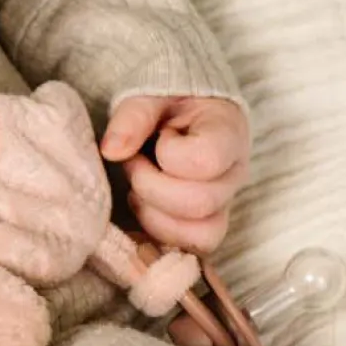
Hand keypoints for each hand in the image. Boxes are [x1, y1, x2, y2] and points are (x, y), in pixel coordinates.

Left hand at [99, 95, 249, 254]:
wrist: (181, 111)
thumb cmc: (166, 103)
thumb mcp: (148, 96)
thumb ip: (131, 117)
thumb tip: (111, 151)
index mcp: (228, 134)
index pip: (205, 160)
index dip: (169, 154)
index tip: (158, 136)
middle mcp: (234, 175)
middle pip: (199, 204)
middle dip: (150, 187)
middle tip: (134, 164)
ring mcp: (224, 204)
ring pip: (199, 237)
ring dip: (154, 216)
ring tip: (138, 189)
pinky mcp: (207, 224)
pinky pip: (191, 249)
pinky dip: (158, 236)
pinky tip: (141, 208)